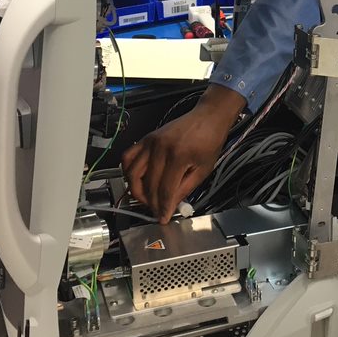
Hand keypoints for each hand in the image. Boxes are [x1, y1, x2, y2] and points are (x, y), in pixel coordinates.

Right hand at [121, 85, 244, 223]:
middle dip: (150, 202)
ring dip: (136, 189)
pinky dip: (128, 170)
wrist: (208, 117)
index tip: (162, 219)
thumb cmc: (210, 142)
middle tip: (156, 210)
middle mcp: (160, 148)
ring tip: (146, 198)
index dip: (163, 207)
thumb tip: (170, 206)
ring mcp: (150, 141)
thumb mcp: (203, 170)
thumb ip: (185, 189)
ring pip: (132, 172)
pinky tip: (136, 180)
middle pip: (148, 183)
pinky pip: (128, 156)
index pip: (165, 189)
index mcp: (178, 156)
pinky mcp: (146, 138)